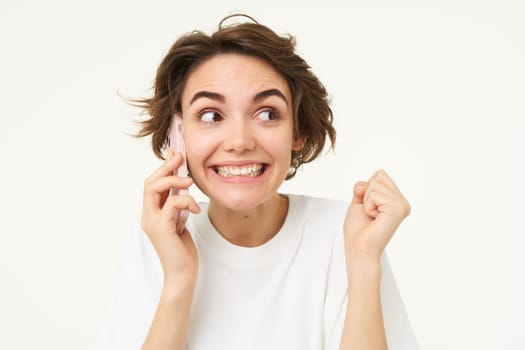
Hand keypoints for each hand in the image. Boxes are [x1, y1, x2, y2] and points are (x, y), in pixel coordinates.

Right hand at [141, 149, 200, 283]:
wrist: (182, 274)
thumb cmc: (183, 250)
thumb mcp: (181, 221)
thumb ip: (178, 205)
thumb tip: (183, 185)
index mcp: (152, 213)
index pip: (152, 185)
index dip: (163, 168)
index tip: (175, 154)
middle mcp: (148, 216)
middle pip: (149, 183)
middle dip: (165, 167)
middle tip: (180, 157)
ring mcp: (152, 222)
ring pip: (153, 189)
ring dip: (173, 180)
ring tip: (189, 181)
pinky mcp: (162, 228)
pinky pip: (171, 204)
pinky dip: (186, 200)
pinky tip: (195, 208)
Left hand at [343, 169, 410, 261]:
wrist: (359, 247)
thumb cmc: (359, 230)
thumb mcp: (359, 201)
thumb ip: (363, 187)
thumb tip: (364, 184)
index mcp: (396, 200)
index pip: (380, 174)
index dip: (366, 188)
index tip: (368, 207)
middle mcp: (402, 202)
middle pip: (378, 176)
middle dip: (366, 193)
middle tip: (370, 213)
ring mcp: (402, 205)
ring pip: (375, 184)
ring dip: (366, 201)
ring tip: (372, 216)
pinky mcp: (397, 209)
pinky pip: (374, 193)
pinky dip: (368, 205)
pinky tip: (374, 218)